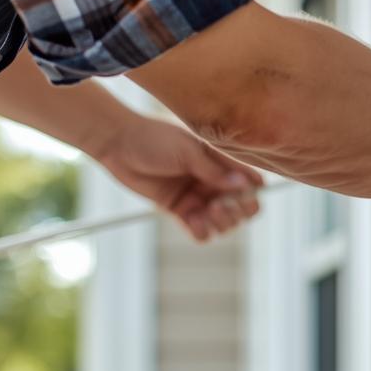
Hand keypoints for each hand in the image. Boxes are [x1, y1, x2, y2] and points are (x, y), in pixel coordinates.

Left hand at [94, 116, 264, 240]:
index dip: (252, 194)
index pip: (252, 184)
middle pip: (243, 209)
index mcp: (222, 164)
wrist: (118, 144)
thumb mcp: (188, 150)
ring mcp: (198, 198)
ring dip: (221, 223)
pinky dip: (201, 231)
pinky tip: (192, 220)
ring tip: (204, 212)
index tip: (239, 193)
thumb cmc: (155, 139)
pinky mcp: (180, 211)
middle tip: (217, 205)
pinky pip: (200, 232)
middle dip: (237, 212)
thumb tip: (245, 185)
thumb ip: (214, 170)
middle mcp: (214, 183)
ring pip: (224, 224)